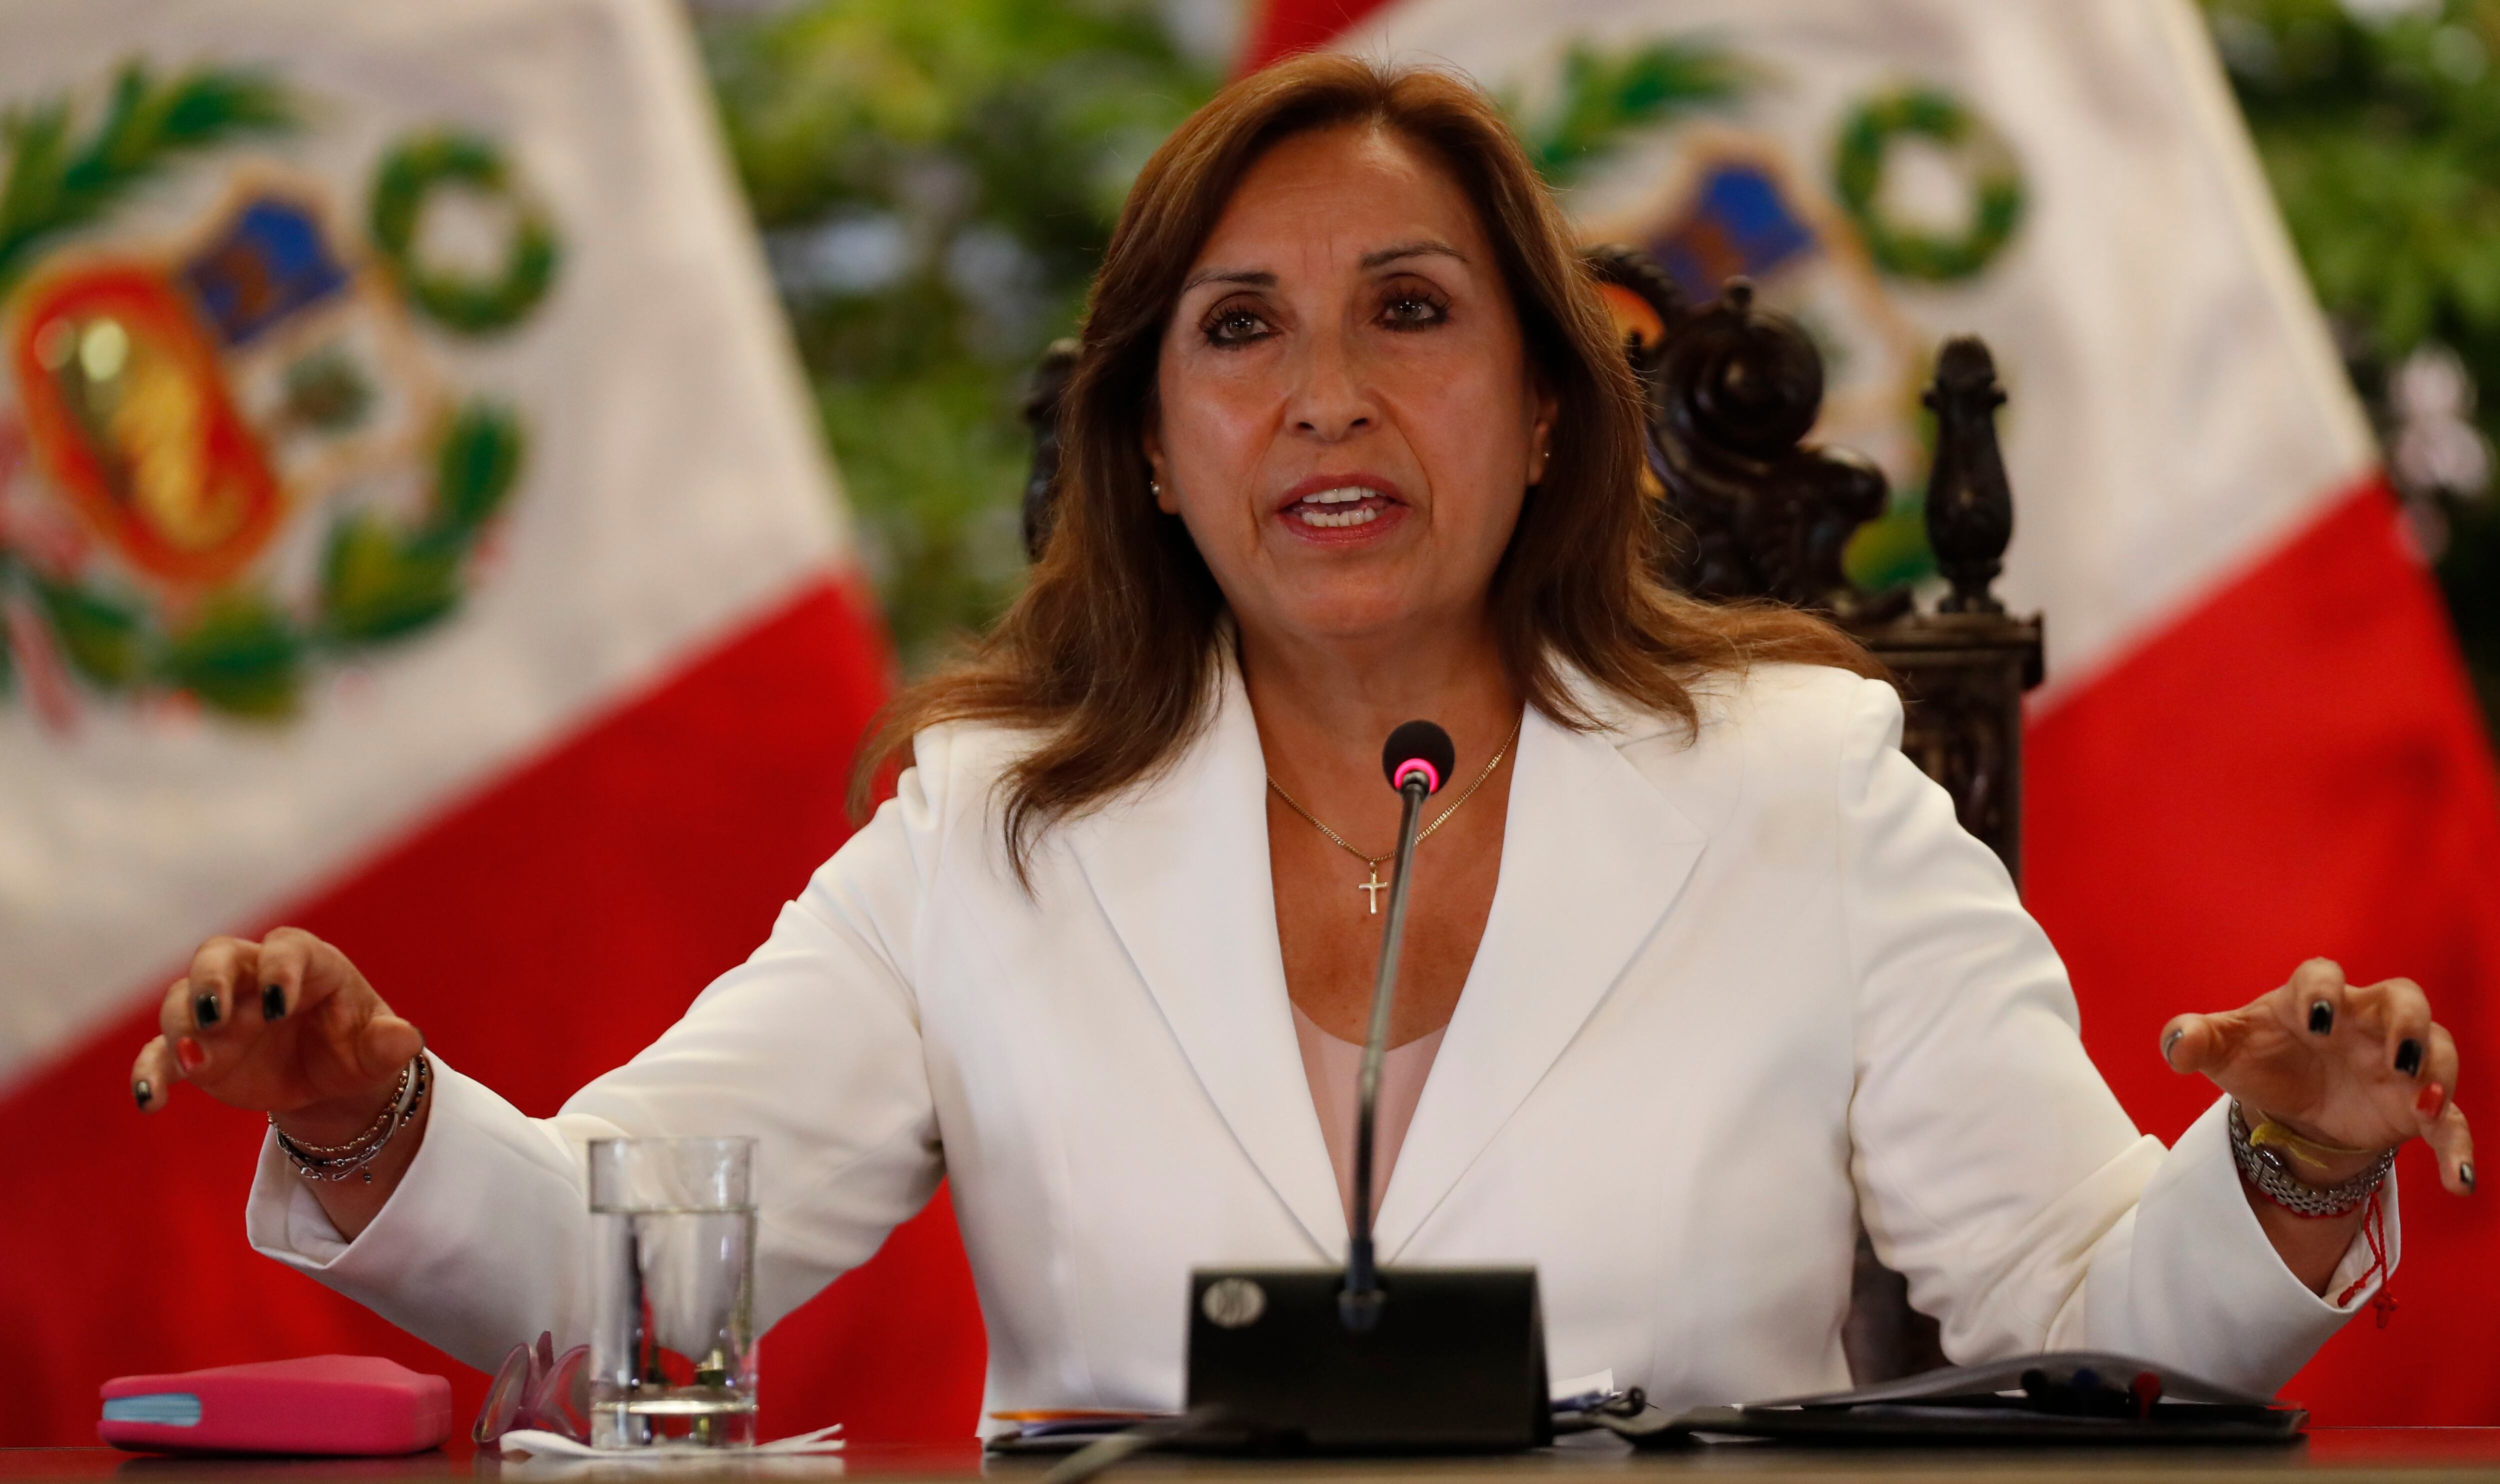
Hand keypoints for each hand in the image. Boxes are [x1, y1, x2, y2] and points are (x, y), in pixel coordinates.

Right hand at [130, 928, 422, 1144]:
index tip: (280, 1004)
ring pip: (181, 1000)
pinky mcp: (196, 1051)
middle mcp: (253, 978)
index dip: (279, 969)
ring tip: (195, 1062)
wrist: (329, 1079)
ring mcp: (219, 1013)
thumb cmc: (356, 1045)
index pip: (286, 949)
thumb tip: (404, 1039)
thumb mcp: (378, 1049)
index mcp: (305, 963)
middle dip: (210, 980)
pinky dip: (151, 1071)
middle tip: (214, 1013)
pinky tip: (151, 1100)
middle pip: (216, 956)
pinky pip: (159, 1054)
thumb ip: (389, 1042)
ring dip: (181, 1027)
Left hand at [2163, 958, 2473, 1195]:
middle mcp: (2366, 1021)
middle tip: (2397, 1054)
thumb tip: (2178, 1044)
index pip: (2323, 974)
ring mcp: (2397, 1063)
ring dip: (2440, 1073)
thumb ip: (2195, 1040)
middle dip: (2407, 1022)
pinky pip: (2451, 1123)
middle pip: (2404, 998)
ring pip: (2439, 1050)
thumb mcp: (2224, 1052)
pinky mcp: (2415, 1107)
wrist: (2288, 1105)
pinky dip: (2457, 1149)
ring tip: (2427, 1104)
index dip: (2323, 991)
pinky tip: (2457, 1181)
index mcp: (2314, 1000)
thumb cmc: (2261, 1060)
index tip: (2316, 1021)